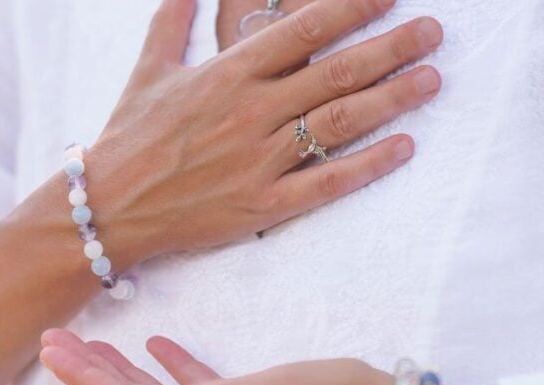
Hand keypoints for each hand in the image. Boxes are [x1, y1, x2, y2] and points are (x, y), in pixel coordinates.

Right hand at [74, 0, 443, 268]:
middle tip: (434, 33)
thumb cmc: (129, 136)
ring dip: (393, 98)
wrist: (109, 206)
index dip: (353, 9)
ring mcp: (260, 159)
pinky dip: (368, 164)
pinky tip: (404, 147)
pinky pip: (327, 182)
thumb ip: (172, 21)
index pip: (304, 30)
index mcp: (227, 72)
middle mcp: (250, 111)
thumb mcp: (149, 70)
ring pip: (340, 121)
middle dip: (393, 47)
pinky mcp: (263, 204)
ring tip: (432, 80)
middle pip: (337, 71)